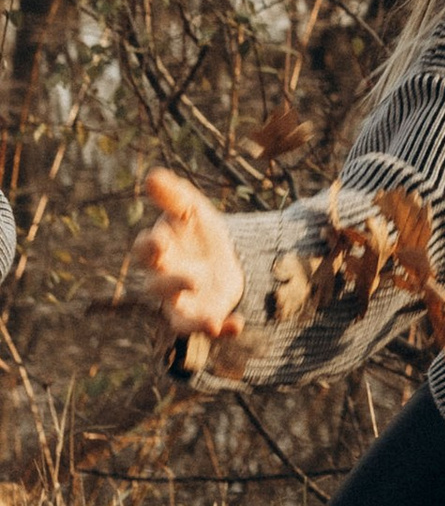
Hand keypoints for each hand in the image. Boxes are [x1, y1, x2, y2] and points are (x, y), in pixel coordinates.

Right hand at [128, 169, 244, 347]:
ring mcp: (183, 302)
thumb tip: (152, 176)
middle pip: (157, 287)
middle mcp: (165, 279)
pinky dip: (222, 329)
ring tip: (211, 323)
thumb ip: (174, 196)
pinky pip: (208, 328)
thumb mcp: (192, 210)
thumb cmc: (197, 231)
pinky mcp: (204, 316)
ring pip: (179, 318)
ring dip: (194, 321)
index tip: (161, 242)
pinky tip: (238, 324)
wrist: (223, 256)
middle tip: (194, 279)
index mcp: (159, 250)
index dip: (150, 247)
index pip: (143, 250)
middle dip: (171, 284)